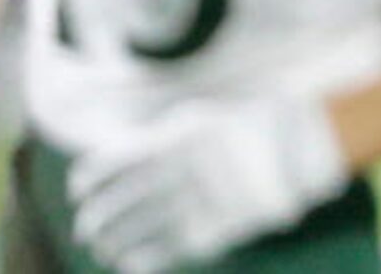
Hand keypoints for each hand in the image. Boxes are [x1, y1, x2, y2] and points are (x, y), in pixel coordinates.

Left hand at [69, 95, 348, 273]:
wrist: (302, 144)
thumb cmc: (250, 128)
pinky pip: (166, 250)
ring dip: (113, 243)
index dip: (89, 180)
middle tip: (86, 228)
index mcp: (173, 139)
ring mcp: (195, 201)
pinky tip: (130, 263)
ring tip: (104, 249)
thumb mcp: (202, 120)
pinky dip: (142, 259)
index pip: (112, 163)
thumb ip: (165, 138)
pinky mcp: (214, 228)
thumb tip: (126, 155)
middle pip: (118, 202)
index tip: (78, 191)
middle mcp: (178, 171)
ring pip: (136, 230)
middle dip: (96, 219)